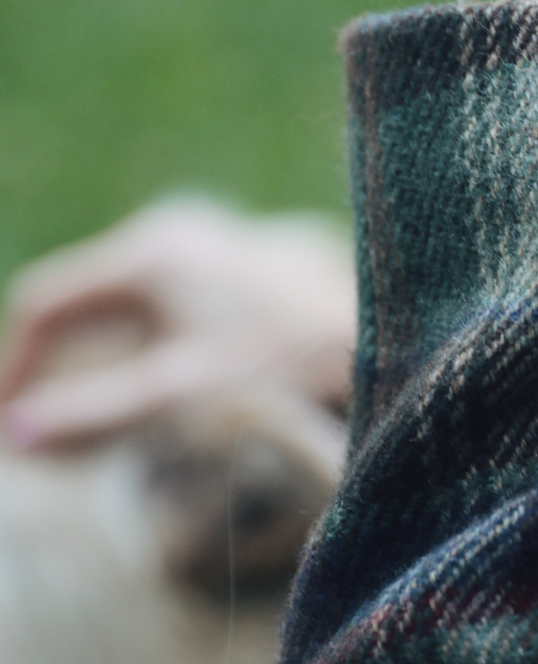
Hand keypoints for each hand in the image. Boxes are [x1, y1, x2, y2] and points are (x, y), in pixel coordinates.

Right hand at [0, 197, 355, 448]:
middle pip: (76, 297)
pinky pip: (151, 291)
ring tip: (77, 411)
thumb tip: (15, 433)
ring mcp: (200, 235)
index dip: (15, 365)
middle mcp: (169, 230)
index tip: (7, 423)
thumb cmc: (285, 363)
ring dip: (88, 350)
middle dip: (48, 360)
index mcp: (148, 253)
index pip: (45, 303)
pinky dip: (128, 336)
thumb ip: (94, 409)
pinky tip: (134, 383)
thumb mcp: (180, 390)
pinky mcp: (226, 253)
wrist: (375, 334)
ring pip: (113, 296)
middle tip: (32, 425)